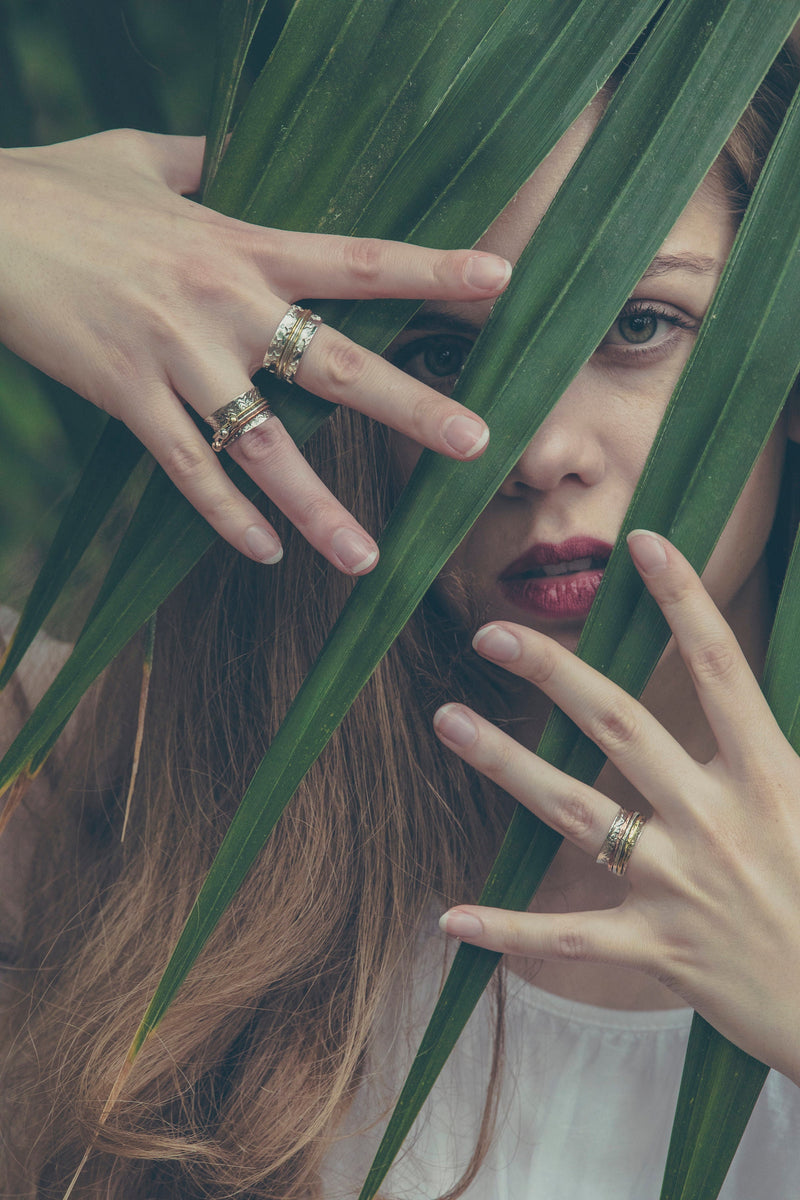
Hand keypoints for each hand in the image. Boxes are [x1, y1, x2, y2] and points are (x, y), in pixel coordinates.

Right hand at [0, 130, 509, 570]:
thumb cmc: (60, 187)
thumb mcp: (144, 157)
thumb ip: (200, 162)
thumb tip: (223, 153)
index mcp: (243, 244)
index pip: (360, 260)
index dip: (435, 269)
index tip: (502, 281)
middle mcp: (226, 305)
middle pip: (339, 365)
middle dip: (413, 407)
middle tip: (479, 445)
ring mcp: (177, 356)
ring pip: (266, 446)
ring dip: (319, 507)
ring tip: (367, 559)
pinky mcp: (126, 396)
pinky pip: (188, 471)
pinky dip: (226, 516)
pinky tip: (264, 554)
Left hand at [433, 530, 799, 1083]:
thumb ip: (783, 744)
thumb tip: (749, 695)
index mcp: (769, 775)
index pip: (720, 667)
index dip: (683, 599)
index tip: (643, 542)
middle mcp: (717, 820)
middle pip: (620, 724)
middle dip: (553, 671)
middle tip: (490, 633)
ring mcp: (680, 886)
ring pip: (575, 811)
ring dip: (505, 762)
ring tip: (447, 719)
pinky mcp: (657, 949)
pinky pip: (567, 939)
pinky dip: (507, 931)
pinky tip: (448, 918)